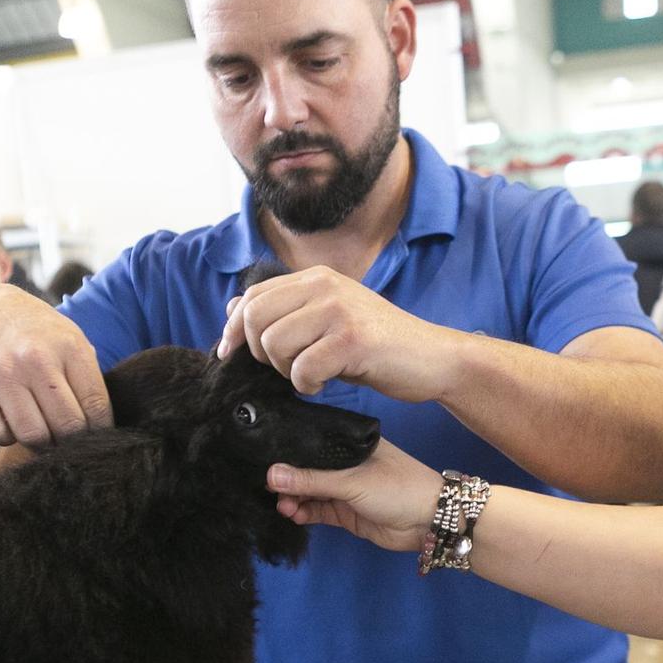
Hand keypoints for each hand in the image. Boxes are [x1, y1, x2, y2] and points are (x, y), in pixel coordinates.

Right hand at [0, 286, 110, 446]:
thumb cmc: (36, 332)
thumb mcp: (70, 339)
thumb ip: (89, 377)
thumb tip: (103, 427)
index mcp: (69, 347)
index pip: (96, 406)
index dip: (100, 431)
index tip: (95, 436)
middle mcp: (36, 358)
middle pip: (67, 427)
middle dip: (71, 442)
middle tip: (66, 439)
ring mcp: (2, 372)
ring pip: (32, 435)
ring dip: (40, 443)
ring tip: (41, 432)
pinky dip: (6, 437)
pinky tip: (11, 423)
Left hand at [215, 266, 458, 401]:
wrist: (432, 358)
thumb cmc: (377, 346)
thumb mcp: (326, 321)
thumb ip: (285, 313)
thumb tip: (232, 308)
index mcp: (316, 278)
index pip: (252, 296)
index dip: (233, 328)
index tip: (230, 354)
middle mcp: (325, 286)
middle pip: (255, 319)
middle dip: (260, 353)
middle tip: (287, 367)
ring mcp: (339, 310)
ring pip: (274, 344)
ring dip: (287, 370)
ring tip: (313, 373)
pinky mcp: (352, 338)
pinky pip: (303, 368)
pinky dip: (309, 385)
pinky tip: (326, 382)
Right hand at [268, 439, 441, 552]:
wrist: (430, 522)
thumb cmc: (398, 488)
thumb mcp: (352, 481)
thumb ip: (311, 480)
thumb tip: (271, 475)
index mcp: (351, 444)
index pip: (313, 443)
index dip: (289, 452)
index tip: (265, 460)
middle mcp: (346, 464)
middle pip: (308, 470)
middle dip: (288, 479)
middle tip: (268, 487)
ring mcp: (346, 489)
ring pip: (311, 492)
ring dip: (294, 498)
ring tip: (282, 505)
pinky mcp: (346, 513)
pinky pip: (319, 511)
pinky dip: (304, 513)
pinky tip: (292, 514)